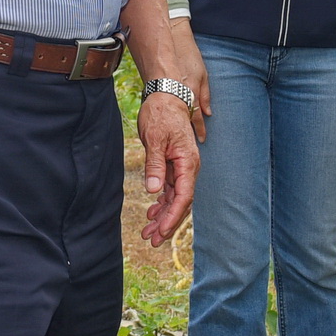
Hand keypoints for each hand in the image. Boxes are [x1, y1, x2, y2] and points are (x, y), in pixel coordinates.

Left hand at [136, 92, 198, 244]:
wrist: (167, 95)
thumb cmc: (161, 115)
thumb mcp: (155, 139)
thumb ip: (155, 165)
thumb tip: (154, 191)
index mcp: (188, 163)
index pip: (183, 197)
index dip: (173, 217)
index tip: (161, 232)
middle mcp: (188, 168)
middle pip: (180, 202)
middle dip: (167, 223)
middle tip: (152, 240)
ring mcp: (182, 167)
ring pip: (174, 198)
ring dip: (162, 215)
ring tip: (148, 232)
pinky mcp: (174, 165)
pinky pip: (169, 189)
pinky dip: (161, 202)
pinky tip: (151, 213)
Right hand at [167, 16, 210, 141]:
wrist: (172, 45)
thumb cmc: (190, 59)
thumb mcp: (203, 76)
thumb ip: (205, 95)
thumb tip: (208, 112)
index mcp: (192, 94)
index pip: (197, 117)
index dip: (200, 130)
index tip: (202, 140)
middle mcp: (181, 97)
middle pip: (184, 119)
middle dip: (187, 133)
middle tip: (187, 146)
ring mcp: (170, 94)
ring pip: (173, 115)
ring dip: (174, 126)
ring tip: (173, 140)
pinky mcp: (160, 91)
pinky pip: (164, 108)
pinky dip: (165, 117)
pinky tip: (162, 124)